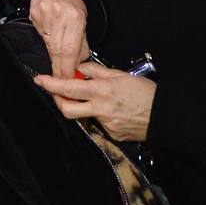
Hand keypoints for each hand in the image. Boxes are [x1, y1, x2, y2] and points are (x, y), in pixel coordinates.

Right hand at [29, 0, 90, 77]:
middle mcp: (60, 15)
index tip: (68, 77)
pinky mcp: (34, 15)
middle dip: (59, 67)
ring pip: (48, 45)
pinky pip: (40, 35)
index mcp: (75, 18)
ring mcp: (45, 15)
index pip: (70, 50)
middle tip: (60, 77)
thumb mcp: (82, 19)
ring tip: (57, 52)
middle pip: (57, 50)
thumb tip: (79, 62)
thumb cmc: (70, 0)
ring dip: (53, 54)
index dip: (67, 68)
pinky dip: (46, 40)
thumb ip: (81, 42)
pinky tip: (50, 33)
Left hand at [34, 62, 155, 141]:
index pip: (69, 88)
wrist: (165, 116)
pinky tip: (112, 110)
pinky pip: (98, 124)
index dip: (51, 84)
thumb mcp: (120, 74)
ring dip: (81, 107)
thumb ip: (96, 71)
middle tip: (57, 92)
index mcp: (102, 91)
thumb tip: (78, 69)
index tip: (40, 80)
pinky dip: (99, 115)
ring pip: (83, 116)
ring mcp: (106, 124)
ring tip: (93, 98)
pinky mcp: (112, 135)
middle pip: (67, 109)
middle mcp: (101, 109)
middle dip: (57, 101)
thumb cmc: (145, 92)